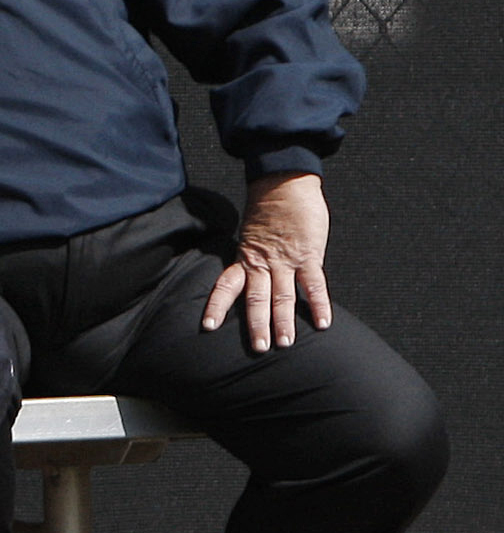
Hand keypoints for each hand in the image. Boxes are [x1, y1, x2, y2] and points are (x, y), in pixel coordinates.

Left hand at [203, 171, 332, 353]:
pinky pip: (315, 284)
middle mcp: (263, 263)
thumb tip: (249, 278)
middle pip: (256, 299)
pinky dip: (320, 304)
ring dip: (285, 321)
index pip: (226, 286)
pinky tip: (324, 324)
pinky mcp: (309, 255)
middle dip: (257, 325)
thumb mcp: (251, 236)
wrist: (284, 183)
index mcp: (245, 258)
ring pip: (283, 296)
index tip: (209, 327)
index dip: (217, 306)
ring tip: (286, 344)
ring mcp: (286, 260)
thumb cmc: (268, 210)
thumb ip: (251, 258)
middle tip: (258, 349)